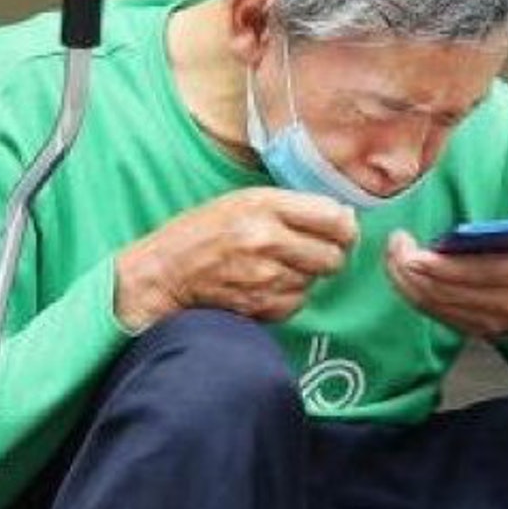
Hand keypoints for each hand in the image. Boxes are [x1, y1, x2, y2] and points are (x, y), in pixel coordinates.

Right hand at [114, 187, 357, 329]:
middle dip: (327, 257)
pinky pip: (294, 305)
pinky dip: (285, 299)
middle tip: (307, 255)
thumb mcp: (243, 202)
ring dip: (301, 279)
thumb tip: (345, 219)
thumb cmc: (202, 233)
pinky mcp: (257, 306)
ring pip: (313, 283)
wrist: (162, 273)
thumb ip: (293, 207)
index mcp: (265, 205)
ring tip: (272, 269)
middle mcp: (266, 239)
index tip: (339, 233)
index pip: (335, 218)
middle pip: (333, 257)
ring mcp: (263, 276)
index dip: (345, 229)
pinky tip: (262, 288)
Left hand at [384, 179, 507, 350]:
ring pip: (435, 305)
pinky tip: (404, 277)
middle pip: (443, 291)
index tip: (406, 243)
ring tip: (394, 257)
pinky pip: (437, 314)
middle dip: (409, 269)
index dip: (432, 261)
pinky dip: (416, 295)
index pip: (470, 271)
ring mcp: (492, 322)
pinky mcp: (478, 330)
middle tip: (394, 245)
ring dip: (406, 282)